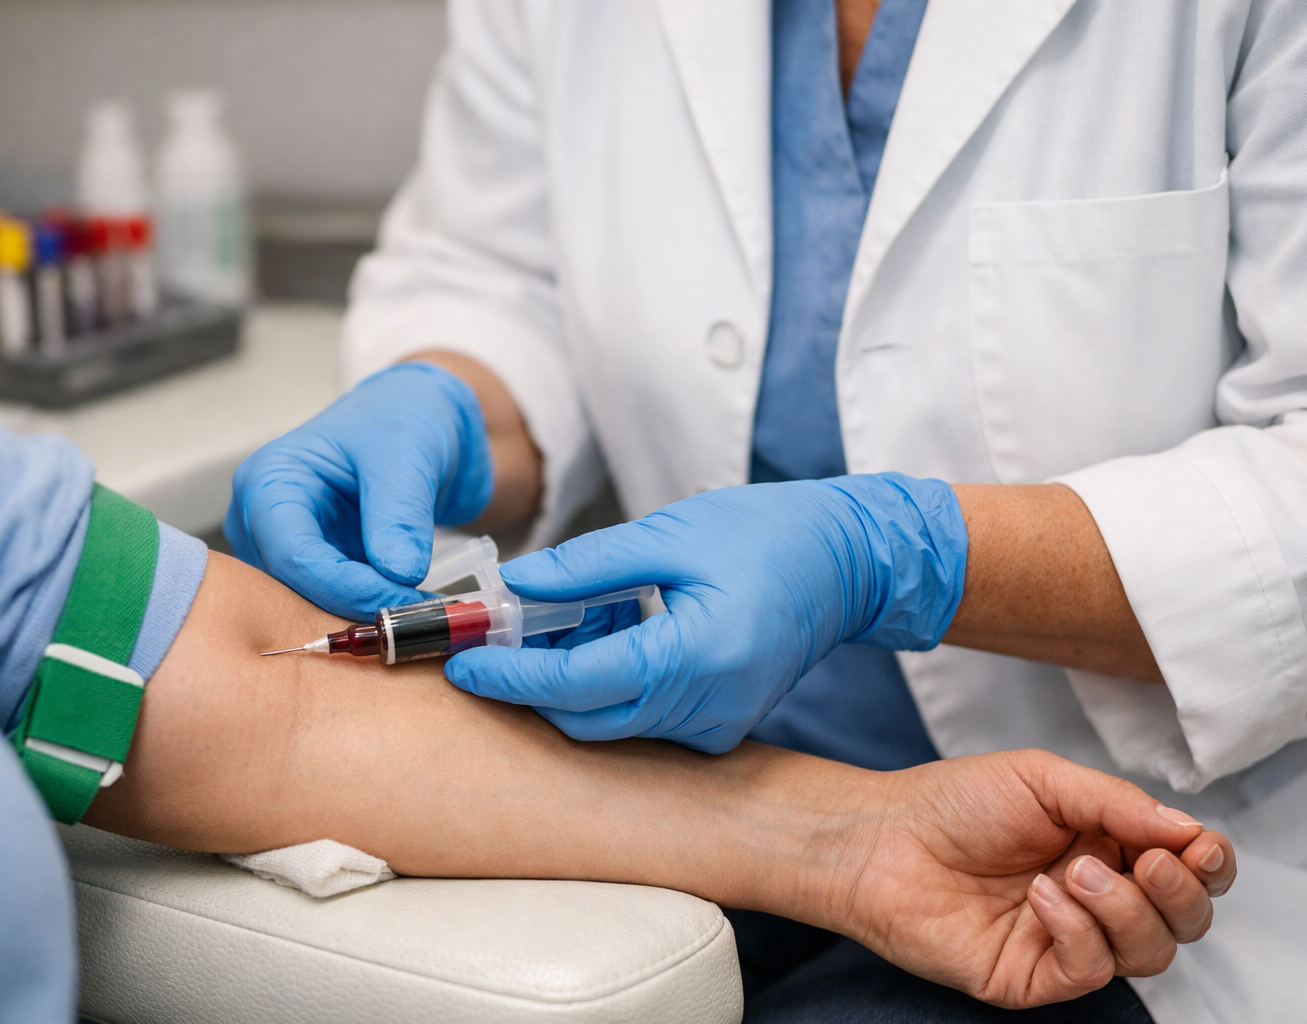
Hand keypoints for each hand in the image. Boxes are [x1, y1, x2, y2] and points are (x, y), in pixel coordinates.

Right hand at [224, 363, 491, 619]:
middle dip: (355, 606)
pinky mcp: (313, 569)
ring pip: (312, 603)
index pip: (292, 554)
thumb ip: (400, 515)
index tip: (400, 602)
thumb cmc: (400, 421)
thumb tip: (400, 574)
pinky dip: (371, 609)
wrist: (418, 423)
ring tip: (423, 613)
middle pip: (295, 587)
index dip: (345, 588)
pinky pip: (333, 603)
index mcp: (269, 481)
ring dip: (365, 614)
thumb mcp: (406, 455)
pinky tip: (412, 610)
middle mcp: (263, 521)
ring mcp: (284, 549)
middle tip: (419, 619)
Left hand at [445, 475, 966, 751]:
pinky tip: (608, 626)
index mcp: (699, 656)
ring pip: (608, 721)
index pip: (578, 686)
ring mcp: (716, 727)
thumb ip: (587, 566)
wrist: (845, 563)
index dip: (510, 675)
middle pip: (584, 717)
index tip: (461, 657)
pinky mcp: (717, 728)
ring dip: (567, 674)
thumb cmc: (768, 534)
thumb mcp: (670, 532)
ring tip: (568, 608)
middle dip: (529, 677)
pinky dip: (605, 680)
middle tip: (496, 626)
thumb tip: (512, 586)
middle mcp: (708, 708)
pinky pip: (639, 717)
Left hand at [821, 749, 1235, 1006]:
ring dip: (1126, 908)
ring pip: (1150, 951)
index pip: (1189, 868)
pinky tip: (1041, 896)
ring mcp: (1070, 940)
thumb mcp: (1043, 778)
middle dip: (1182, 892)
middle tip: (1147, 861)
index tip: (1201, 847)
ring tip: (1075, 870)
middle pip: (1185, 919)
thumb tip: (1189, 830)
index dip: (1210, 862)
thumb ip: (1118, 803)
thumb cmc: (953, 802)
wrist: (882, 837)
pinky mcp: (1036, 977)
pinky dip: (1078, 930)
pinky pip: (1091, 970)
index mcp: (1108, 843)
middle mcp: (1099, 896)